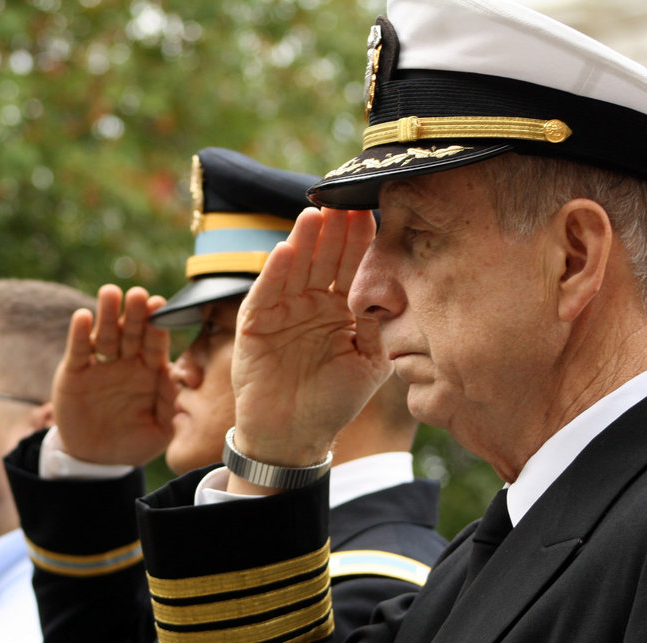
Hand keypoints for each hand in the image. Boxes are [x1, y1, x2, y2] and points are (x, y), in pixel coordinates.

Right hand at [53, 284, 174, 464]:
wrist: (96, 459)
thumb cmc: (133, 443)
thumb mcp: (158, 432)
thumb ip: (168, 406)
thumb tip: (171, 376)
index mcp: (149, 372)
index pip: (155, 344)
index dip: (157, 326)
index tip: (161, 306)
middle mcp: (125, 363)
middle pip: (131, 332)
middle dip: (135, 313)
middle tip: (139, 294)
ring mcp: (100, 365)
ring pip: (105, 334)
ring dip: (107, 314)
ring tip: (110, 293)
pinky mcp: (75, 372)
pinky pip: (79, 350)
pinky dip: (80, 333)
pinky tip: (83, 316)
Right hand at [231, 207, 388, 471]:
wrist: (292, 436)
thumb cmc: (333, 402)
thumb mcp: (369, 364)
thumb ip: (379, 328)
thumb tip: (391, 290)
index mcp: (342, 308)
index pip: (353, 267)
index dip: (361, 241)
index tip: (372, 213)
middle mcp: (312, 302)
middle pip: (324, 258)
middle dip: (334, 231)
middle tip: (343, 202)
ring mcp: (282, 309)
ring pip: (295, 268)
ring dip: (303, 242)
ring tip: (314, 215)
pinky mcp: (255, 322)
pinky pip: (266, 292)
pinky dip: (275, 272)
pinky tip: (286, 250)